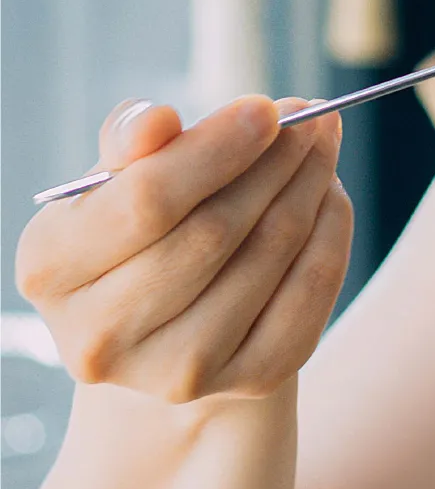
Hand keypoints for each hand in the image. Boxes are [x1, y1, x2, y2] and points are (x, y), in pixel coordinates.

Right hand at [15, 95, 351, 406]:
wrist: (171, 321)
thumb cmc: (141, 228)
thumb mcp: (119, 181)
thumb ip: (132, 143)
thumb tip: (157, 121)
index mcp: (51, 269)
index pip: (147, 201)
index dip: (216, 149)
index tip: (267, 108)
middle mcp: (101, 338)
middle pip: (214, 231)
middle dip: (275, 162)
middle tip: (311, 117)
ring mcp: (175, 372)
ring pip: (268, 256)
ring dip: (309, 188)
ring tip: (321, 145)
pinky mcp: (247, 381)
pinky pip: (309, 292)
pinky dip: (330, 233)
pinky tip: (328, 196)